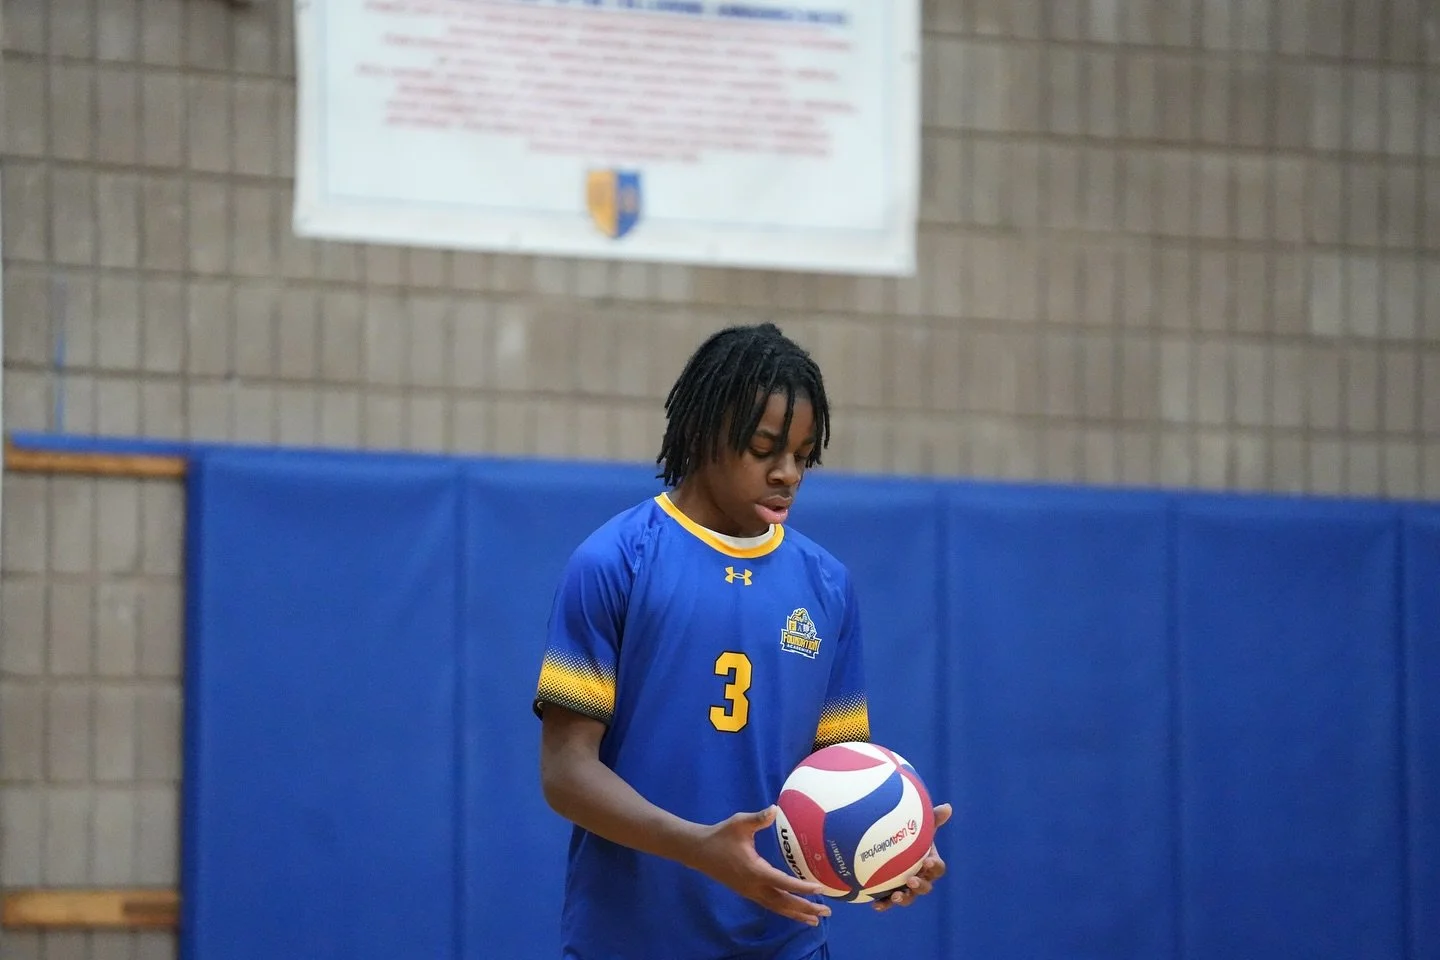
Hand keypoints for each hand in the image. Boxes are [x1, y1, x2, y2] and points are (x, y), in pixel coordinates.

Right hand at [685, 806, 832, 926]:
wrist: (699, 851)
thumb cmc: (721, 835)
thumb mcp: (739, 823)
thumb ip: (758, 818)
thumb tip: (775, 809)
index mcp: (755, 870)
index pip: (783, 882)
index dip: (802, 887)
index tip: (819, 889)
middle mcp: (754, 886)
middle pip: (784, 902)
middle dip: (805, 908)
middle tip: (826, 911)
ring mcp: (751, 892)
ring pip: (777, 907)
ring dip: (797, 913)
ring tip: (816, 920)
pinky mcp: (748, 892)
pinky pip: (771, 905)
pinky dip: (785, 910)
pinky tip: (794, 911)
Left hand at [873, 802, 950, 912]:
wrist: (887, 842)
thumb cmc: (907, 831)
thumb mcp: (919, 824)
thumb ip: (932, 818)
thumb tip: (947, 807)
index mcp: (929, 863)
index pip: (937, 868)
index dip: (935, 866)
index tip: (927, 861)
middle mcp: (920, 877)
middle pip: (925, 887)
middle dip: (920, 886)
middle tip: (911, 880)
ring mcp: (905, 887)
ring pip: (909, 897)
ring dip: (904, 898)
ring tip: (895, 896)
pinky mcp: (889, 892)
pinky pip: (888, 901)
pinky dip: (884, 904)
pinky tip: (875, 905)